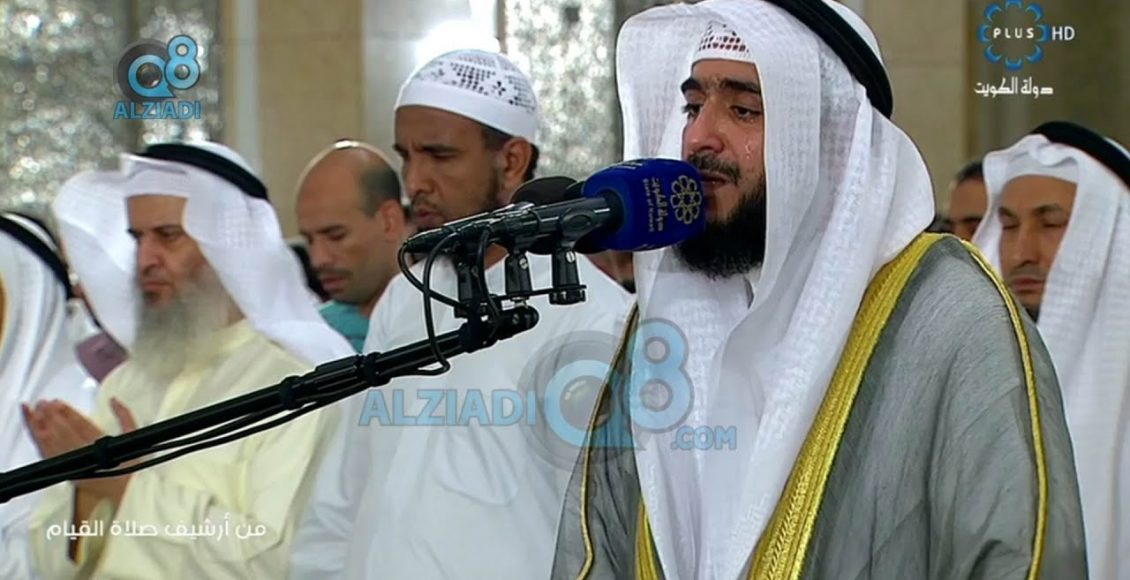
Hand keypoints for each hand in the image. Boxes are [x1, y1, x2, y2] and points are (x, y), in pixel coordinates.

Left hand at [21, 398, 139, 503]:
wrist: (127, 491)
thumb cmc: (130, 466)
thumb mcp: (133, 436)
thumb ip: (125, 416)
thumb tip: (114, 401)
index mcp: (101, 445)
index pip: (81, 425)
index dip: (68, 412)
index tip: (57, 402)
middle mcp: (85, 456)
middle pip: (63, 433)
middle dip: (51, 417)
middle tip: (43, 404)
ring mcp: (73, 466)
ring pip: (52, 445)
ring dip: (41, 428)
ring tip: (34, 413)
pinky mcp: (66, 473)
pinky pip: (49, 458)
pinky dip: (40, 445)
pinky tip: (36, 434)